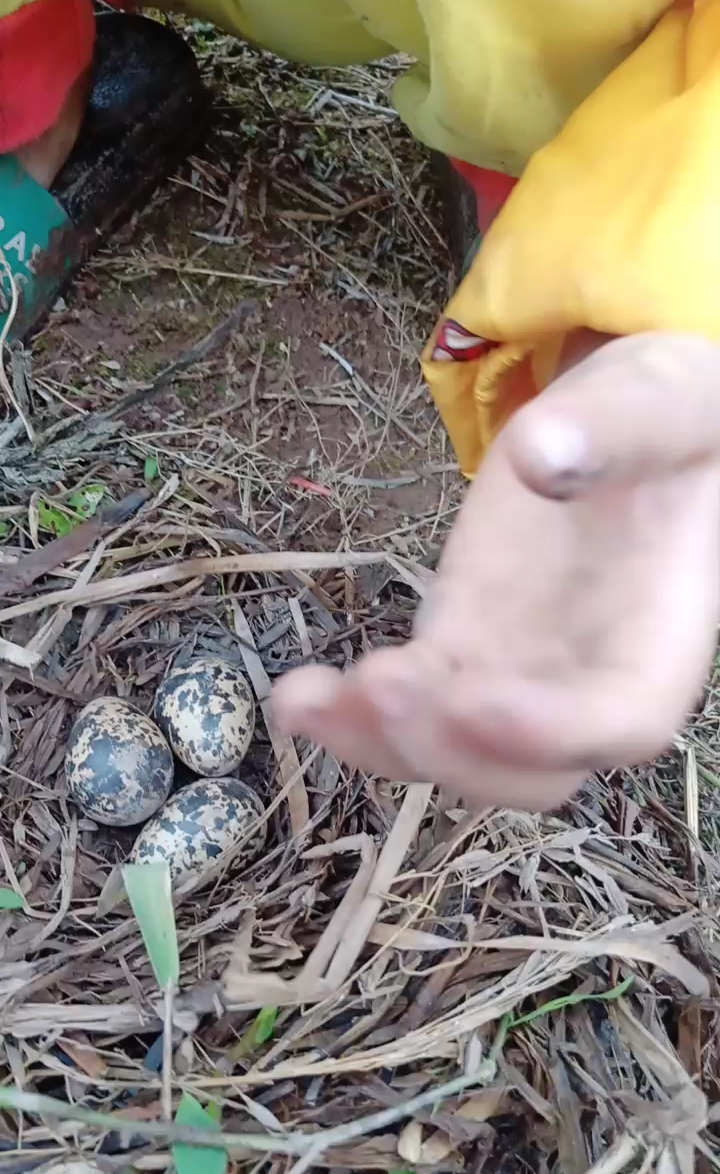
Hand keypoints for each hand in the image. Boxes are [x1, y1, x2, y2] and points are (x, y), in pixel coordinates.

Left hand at [273, 333, 719, 809]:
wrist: (625, 424)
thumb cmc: (671, 418)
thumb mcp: (667, 401)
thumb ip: (617, 427)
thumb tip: (543, 454)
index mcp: (659, 636)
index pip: (621, 720)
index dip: (552, 731)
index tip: (473, 700)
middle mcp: (587, 678)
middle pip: (528, 772)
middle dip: (449, 750)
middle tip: (382, 685)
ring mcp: (514, 672)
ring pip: (452, 753)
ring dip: (379, 742)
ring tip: (310, 698)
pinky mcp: (457, 645)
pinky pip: (406, 706)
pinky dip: (348, 712)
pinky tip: (295, 694)